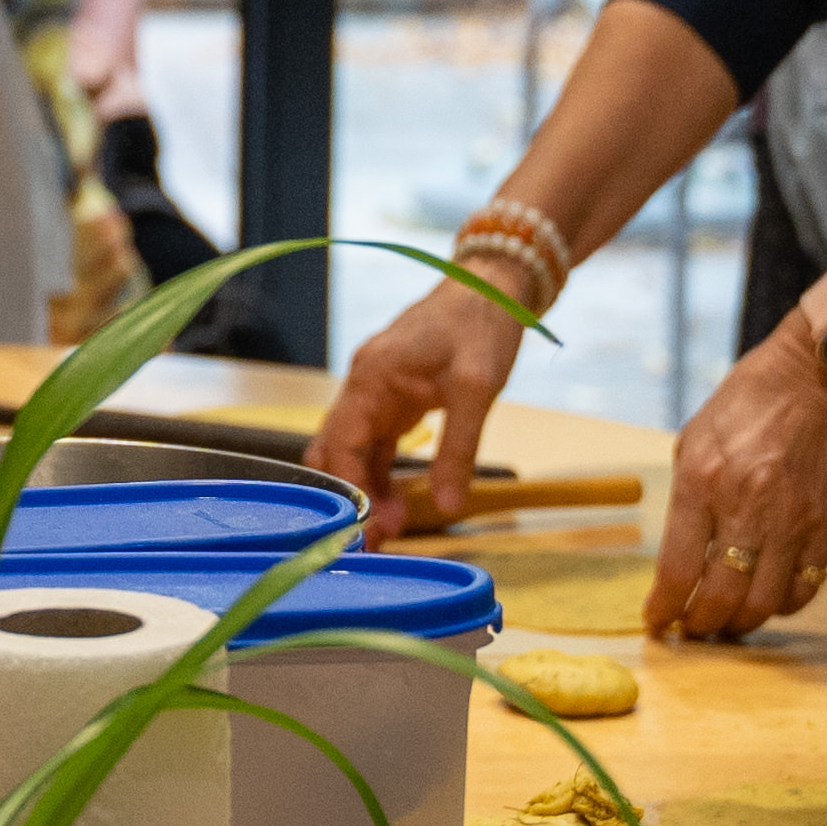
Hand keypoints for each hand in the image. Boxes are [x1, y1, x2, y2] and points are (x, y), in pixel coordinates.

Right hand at [308, 271, 530, 544]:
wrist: (493, 285)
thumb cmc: (481, 325)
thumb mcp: (477, 388)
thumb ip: (458, 450)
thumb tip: (447, 507)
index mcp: (371, 378)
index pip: (341, 445)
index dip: (349, 489)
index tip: (367, 528)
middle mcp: (363, 385)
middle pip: (334, 450)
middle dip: (347, 495)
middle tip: (371, 540)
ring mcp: (376, 391)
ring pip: (353, 450)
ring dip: (366, 489)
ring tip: (391, 530)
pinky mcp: (393, 397)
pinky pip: (374, 442)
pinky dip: (381, 473)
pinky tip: (398, 501)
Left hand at [655, 321, 826, 641]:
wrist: (817, 381)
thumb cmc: (745, 408)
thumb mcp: (694, 444)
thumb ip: (686, 505)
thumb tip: (679, 565)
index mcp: (702, 481)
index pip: (677, 570)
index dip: (664, 609)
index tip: (657, 624)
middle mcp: (747, 505)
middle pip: (721, 597)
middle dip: (701, 625)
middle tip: (693, 629)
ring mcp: (793, 519)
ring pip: (763, 603)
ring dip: (740, 623)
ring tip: (727, 622)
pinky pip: (804, 589)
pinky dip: (782, 605)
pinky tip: (767, 598)